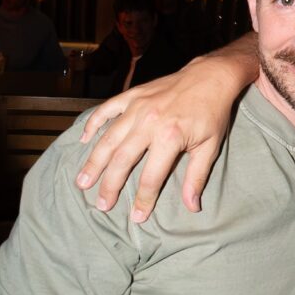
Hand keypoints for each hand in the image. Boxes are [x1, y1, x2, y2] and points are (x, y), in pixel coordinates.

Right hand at [75, 53, 243, 219]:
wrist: (211, 77)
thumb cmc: (212, 114)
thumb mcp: (210, 147)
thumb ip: (196, 177)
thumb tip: (191, 207)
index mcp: (169, 138)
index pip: (150, 177)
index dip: (142, 199)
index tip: (136, 217)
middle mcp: (149, 123)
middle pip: (122, 161)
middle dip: (110, 186)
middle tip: (101, 206)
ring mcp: (137, 107)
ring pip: (108, 139)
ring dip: (94, 162)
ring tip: (82, 182)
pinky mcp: (132, 95)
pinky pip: (107, 109)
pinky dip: (93, 124)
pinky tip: (83, 140)